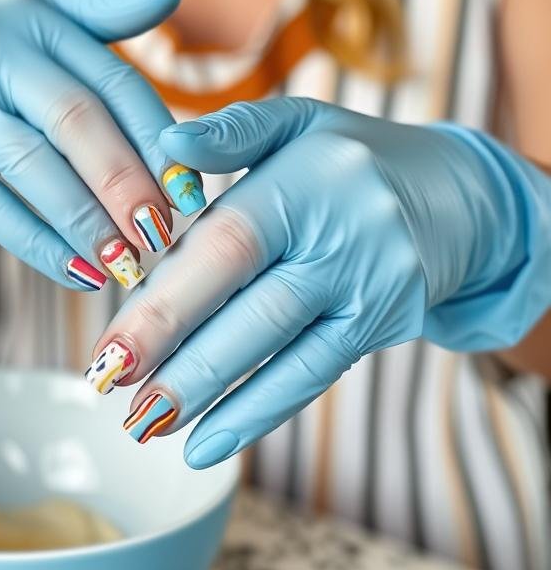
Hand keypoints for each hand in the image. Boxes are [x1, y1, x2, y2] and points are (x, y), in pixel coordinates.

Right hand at [0, 0, 206, 286]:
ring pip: (31, 167)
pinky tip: (80, 274)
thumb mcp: (43, 28)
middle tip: (162, 233)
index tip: (193, 191)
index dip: (157, 140)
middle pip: (73, 120)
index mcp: (35, 17)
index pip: (111, 81)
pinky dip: (37, 245)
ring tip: (127, 264)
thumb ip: (107, 13)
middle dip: (124, 182)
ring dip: (85, 222)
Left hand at [86, 98, 550, 466]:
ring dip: (207, 394)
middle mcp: (343, 235)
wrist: (460, 196)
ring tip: (144, 426)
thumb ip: (231, 133)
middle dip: (174, 352)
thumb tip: (164, 145)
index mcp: (306, 180)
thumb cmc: (351, 159)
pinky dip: (256, 414)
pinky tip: (205, 445)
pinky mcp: (383, 326)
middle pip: (250, 304)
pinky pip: (313, 375)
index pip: (227, 244)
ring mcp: (369, 286)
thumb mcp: (298, 124)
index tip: (108, 343)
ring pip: (279, 349)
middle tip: (110, 388)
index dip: (167, 297)